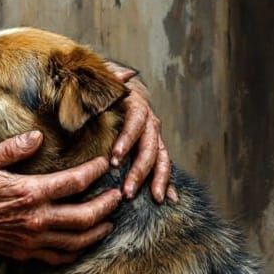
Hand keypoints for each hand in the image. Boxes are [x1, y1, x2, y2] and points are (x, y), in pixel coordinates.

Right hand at [0, 131, 121, 265]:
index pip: (74, 183)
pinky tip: (84, 242)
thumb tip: (38, 137)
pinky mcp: (24, 252)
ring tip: (110, 220)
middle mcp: (35, 219)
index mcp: (28, 193)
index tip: (105, 164)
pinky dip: (77, 250)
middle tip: (119, 195)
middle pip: (85, 216)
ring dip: (98, 230)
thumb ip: (12, 148)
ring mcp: (31, 239)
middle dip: (107, 205)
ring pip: (77, 240)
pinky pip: (58, 256)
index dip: (95, 172)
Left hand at [105, 64, 175, 203]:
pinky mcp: (154, 147)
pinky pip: (164, 165)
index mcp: (137, 105)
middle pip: (149, 147)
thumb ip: (109, 80)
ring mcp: (155, 136)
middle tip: (127, 190)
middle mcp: (150, 121)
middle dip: (140, 170)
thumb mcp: (102, 82)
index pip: (135, 123)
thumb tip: (123, 74)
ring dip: (158, 180)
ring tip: (154, 199)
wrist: (118, 88)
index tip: (114, 159)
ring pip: (161, 158)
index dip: (127, 140)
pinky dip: (168, 182)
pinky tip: (170, 199)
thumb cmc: (104, 88)